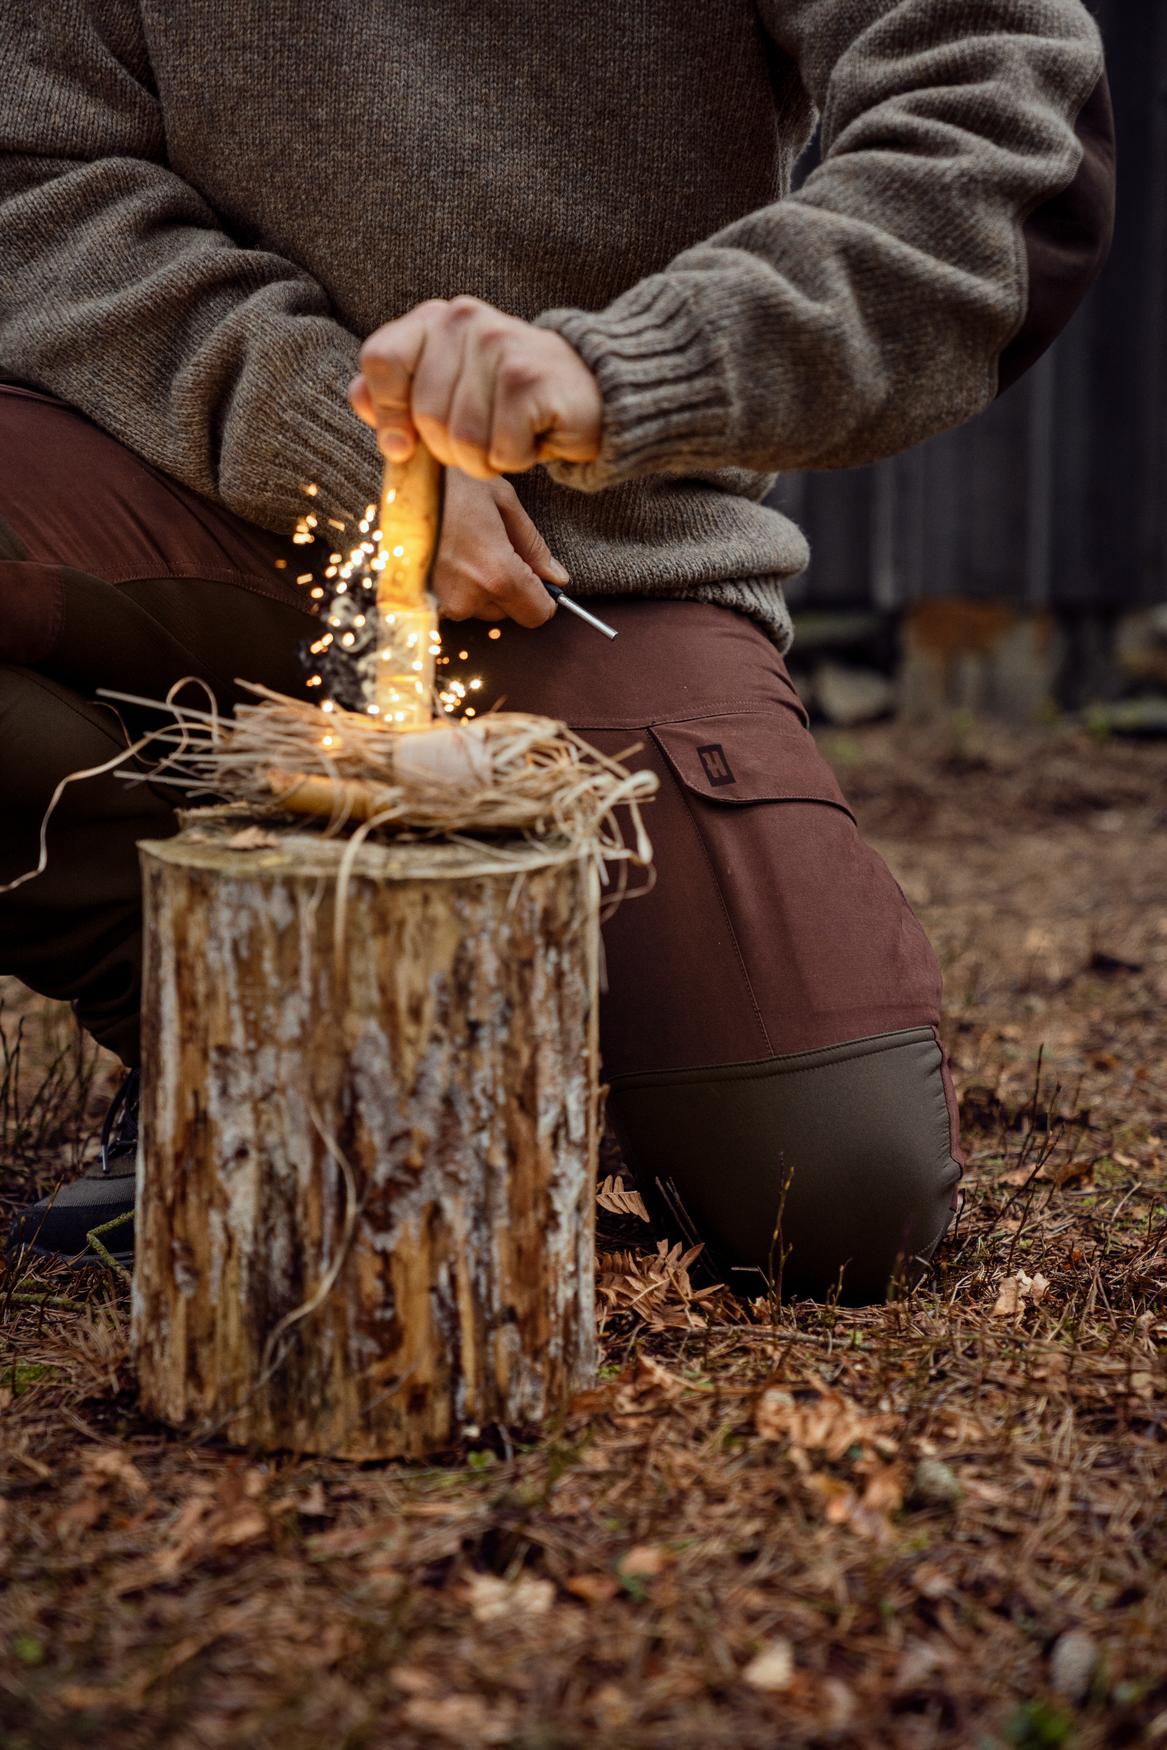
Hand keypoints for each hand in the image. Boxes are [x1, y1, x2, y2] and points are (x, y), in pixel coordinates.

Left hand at [351, 296, 602, 478]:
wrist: (597, 391)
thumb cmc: (515, 399)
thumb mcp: (451, 390)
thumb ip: (400, 393)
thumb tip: (359, 399)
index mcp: (436, 319)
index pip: (380, 360)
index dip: (387, 412)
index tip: (402, 445)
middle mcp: (464, 321)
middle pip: (423, 416)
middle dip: (450, 450)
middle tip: (485, 437)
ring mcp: (497, 346)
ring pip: (460, 441)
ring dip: (485, 460)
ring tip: (510, 436)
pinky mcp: (528, 381)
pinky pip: (498, 452)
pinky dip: (516, 461)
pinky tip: (535, 436)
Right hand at [433, 469, 566, 626]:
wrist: (392, 480)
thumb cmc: (447, 480)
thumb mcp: (502, 500)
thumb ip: (533, 545)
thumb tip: (556, 578)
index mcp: (496, 573)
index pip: (537, 614)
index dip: (544, 598)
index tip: (539, 580)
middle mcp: (467, 598)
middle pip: (507, 611)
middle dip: (507, 585)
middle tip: (490, 543)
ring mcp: (439, 602)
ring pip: (477, 607)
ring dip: (479, 584)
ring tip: (462, 542)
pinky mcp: (418, 600)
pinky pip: (451, 602)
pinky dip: (455, 584)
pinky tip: (445, 552)